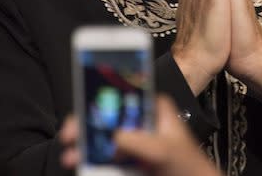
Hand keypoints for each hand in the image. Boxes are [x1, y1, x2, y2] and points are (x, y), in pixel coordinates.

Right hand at [58, 96, 219, 175]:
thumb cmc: (191, 166)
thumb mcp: (166, 150)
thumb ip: (142, 142)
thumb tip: (116, 136)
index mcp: (152, 108)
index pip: (123, 94)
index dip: (100, 97)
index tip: (82, 106)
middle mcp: (140, 123)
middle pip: (107, 117)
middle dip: (85, 126)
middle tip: (70, 135)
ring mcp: (133, 143)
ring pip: (103, 140)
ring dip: (85, 147)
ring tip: (72, 157)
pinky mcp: (129, 163)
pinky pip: (106, 159)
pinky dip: (93, 163)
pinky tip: (85, 166)